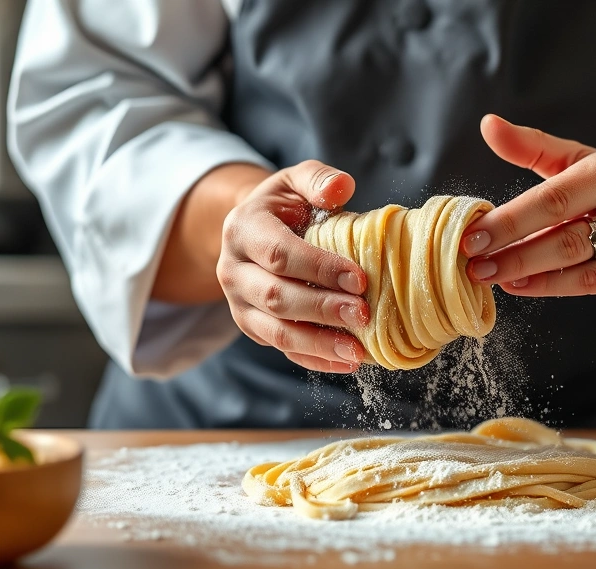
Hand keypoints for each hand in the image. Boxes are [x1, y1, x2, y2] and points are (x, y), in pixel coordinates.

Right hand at [217, 161, 370, 372]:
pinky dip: (315, 359)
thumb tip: (342, 187)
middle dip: (322, 309)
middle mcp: (233, 271)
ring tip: (358, 351)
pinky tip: (346, 362)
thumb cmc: (286, 205)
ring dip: (319, 343)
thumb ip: (318, 179)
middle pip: (276, 297)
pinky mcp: (253, 328)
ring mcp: (239, 304)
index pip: (279, 254)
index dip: (319, 268)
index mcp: (243, 230)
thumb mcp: (297, 180)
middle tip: (363, 315)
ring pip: (275, 331)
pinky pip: (282, 348)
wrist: (257, 231)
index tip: (359, 279)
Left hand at [461, 115, 595, 313]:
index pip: (552, 196)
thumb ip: (535, 148)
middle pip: (560, 228)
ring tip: (488, 275)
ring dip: (525, 269)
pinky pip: (591, 284)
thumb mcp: (585, 164)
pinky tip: (521, 285)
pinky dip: (551, 286)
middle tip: (470, 261)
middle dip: (510, 247)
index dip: (508, 218)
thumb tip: (489, 125)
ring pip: (574, 258)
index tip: (471, 233)